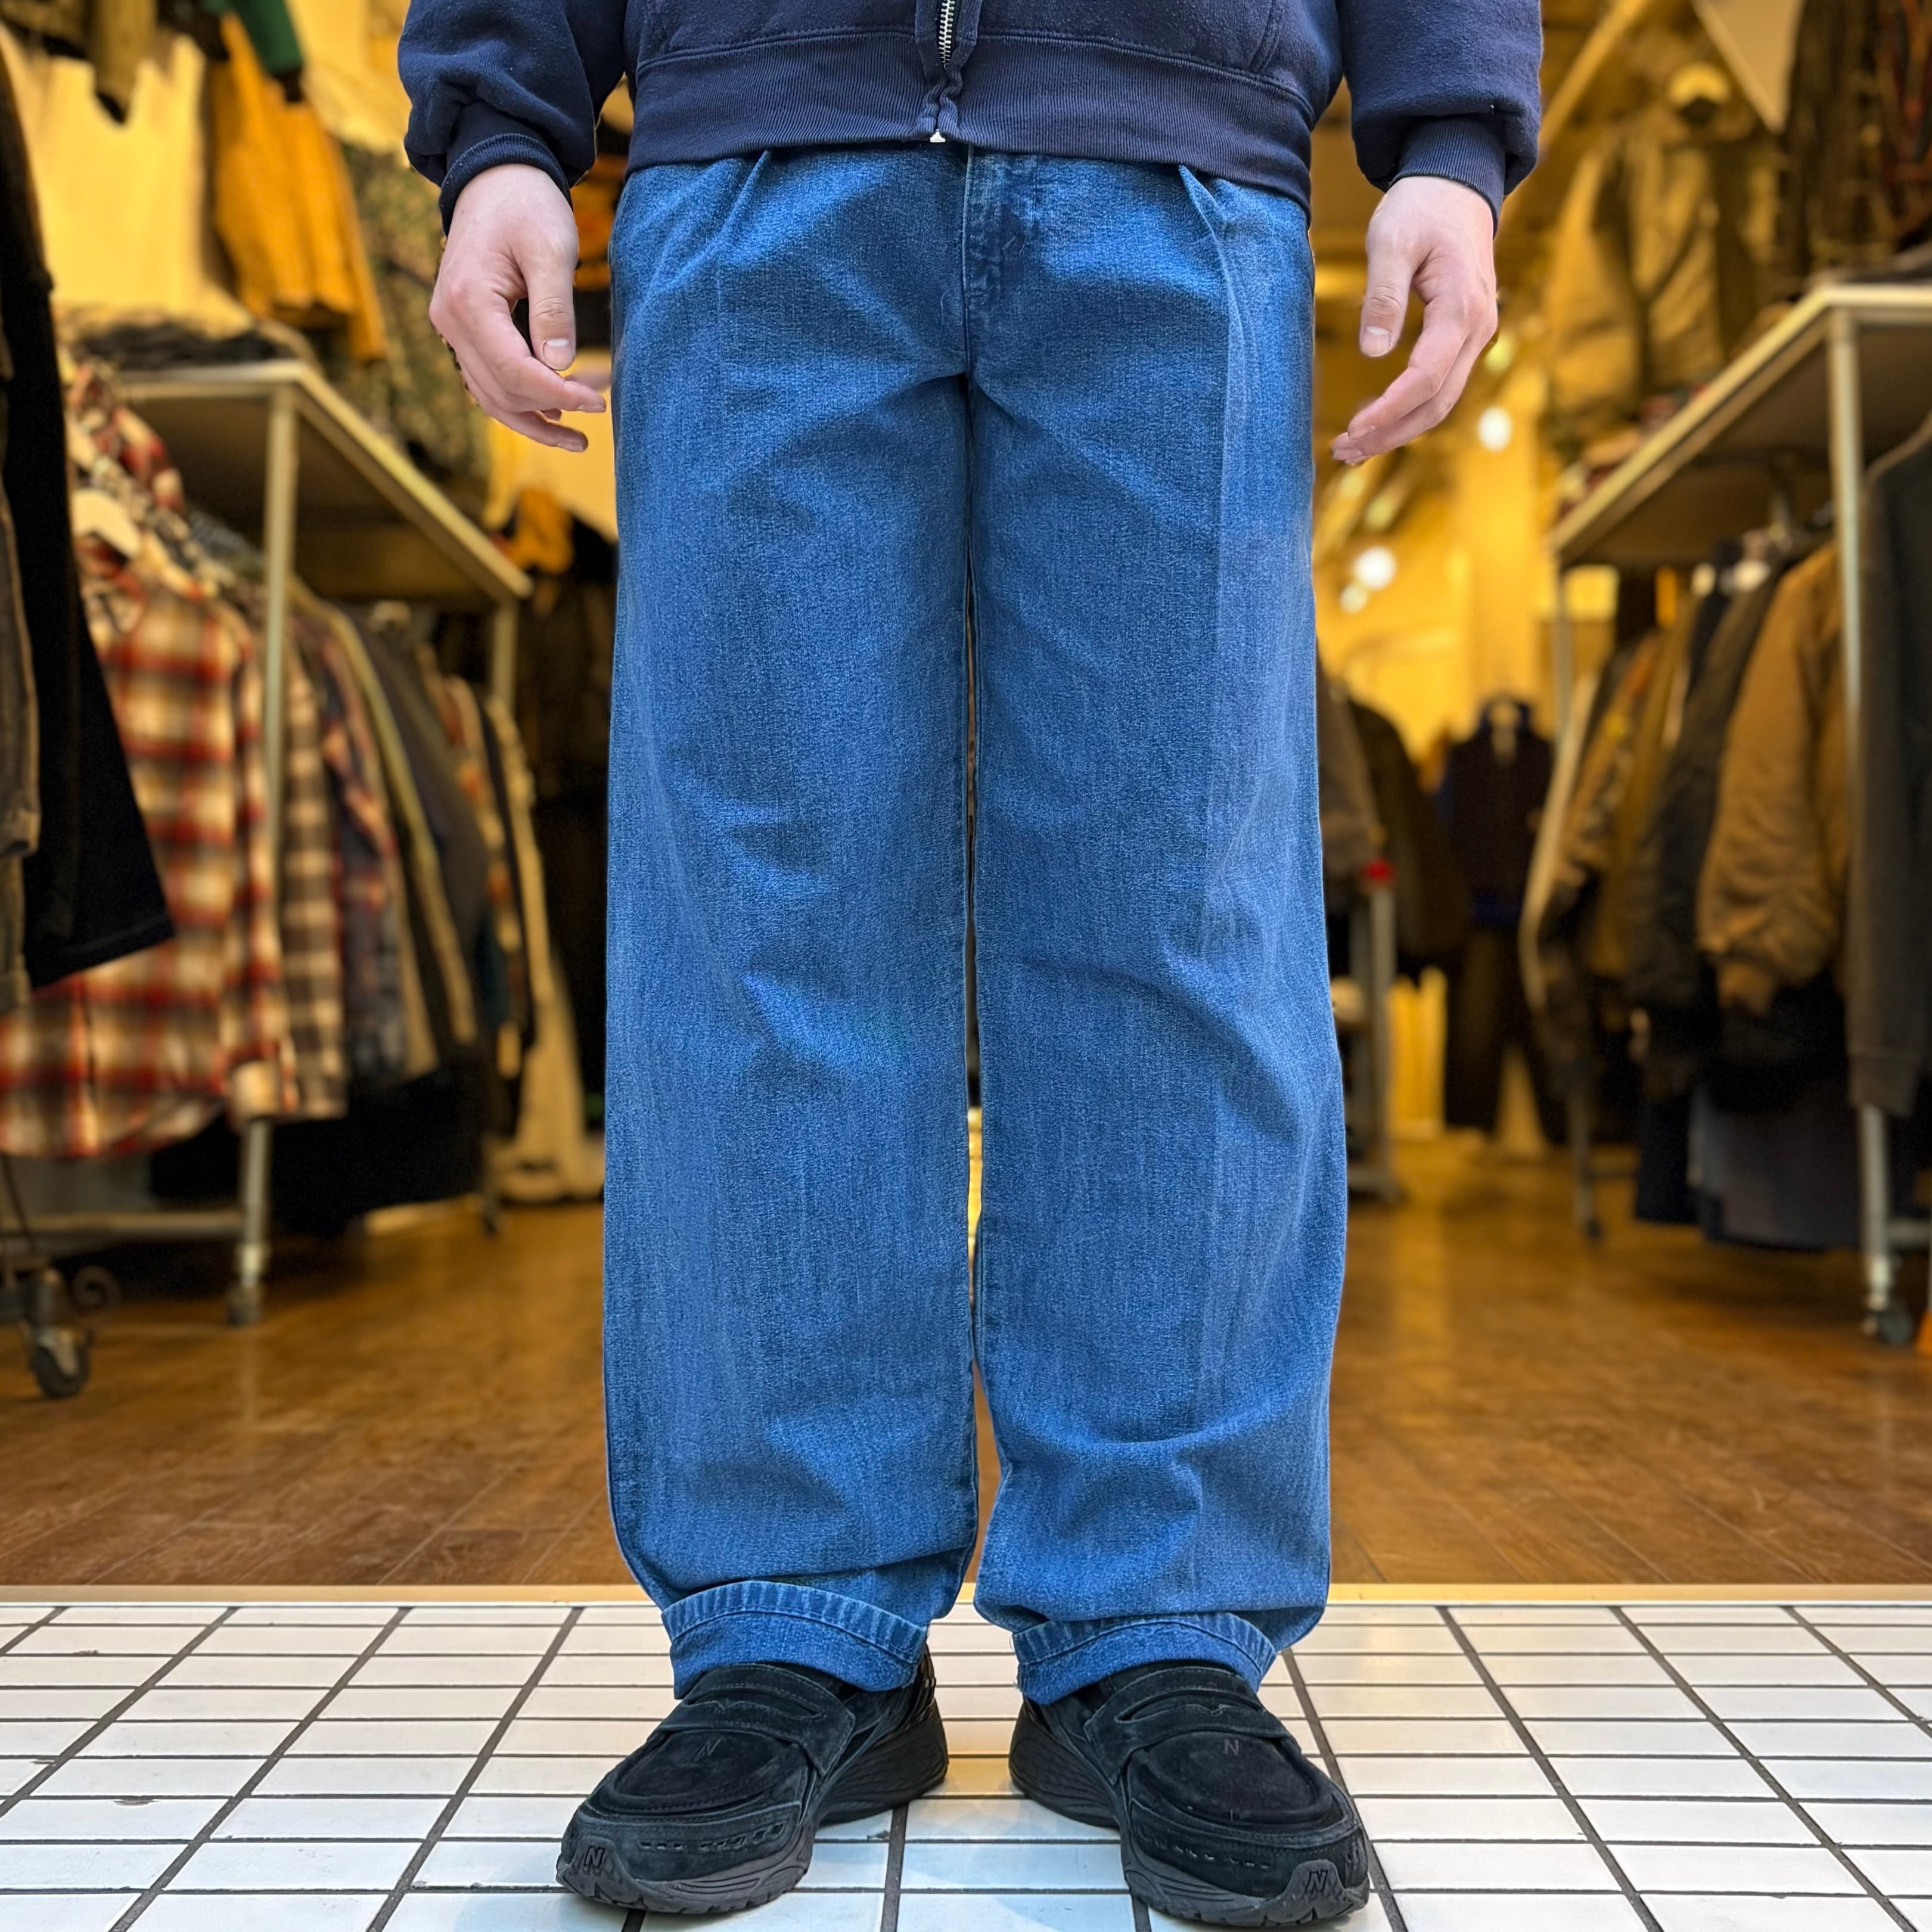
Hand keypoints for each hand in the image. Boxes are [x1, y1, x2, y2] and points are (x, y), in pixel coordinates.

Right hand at [429, 163, 606, 450]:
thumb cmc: (527, 205)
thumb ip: (554, 308)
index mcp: (468, 300)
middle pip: (500, 391)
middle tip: (600, 409)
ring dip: (533, 419)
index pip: (514, 371)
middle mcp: (449, 320)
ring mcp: (450, 327)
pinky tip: (553, 413)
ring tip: (577, 436)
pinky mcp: (462, 329)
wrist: (496, 177)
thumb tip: (560, 366)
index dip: (558, 395)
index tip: (598, 404)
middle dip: (551, 408)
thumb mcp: (550, 249)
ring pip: (489, 396)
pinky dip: (519, 400)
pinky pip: (487, 380)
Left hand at [1331, 176, 1497, 463]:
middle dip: (1391, 433)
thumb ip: (1383, 296)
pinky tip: (1376, 423)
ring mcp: (1476, 335)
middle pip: (1437, 403)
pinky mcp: (1463, 337)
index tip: (1351, 430)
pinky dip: (1408, 411)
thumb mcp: (1393, 241)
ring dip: (1398, 429)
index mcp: (1462, 307)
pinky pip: (1440, 385)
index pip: (1426, 377)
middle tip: (1343, 452)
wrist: (1456, 185)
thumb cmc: (1421, 207)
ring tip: (1352, 447)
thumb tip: (1373, 352)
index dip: (1389, 410)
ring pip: (1440, 401)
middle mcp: (1478, 328)